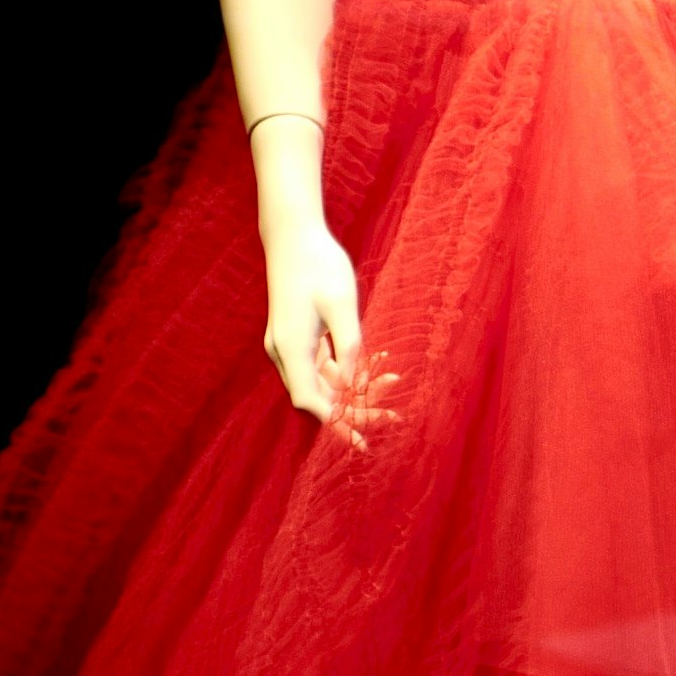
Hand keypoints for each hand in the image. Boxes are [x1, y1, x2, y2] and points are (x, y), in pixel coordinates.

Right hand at [264, 219, 379, 438]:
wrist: (293, 233)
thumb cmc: (320, 263)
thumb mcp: (342, 304)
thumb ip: (349, 346)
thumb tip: (353, 385)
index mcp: (290, 347)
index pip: (311, 400)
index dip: (337, 423)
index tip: (361, 441)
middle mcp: (283, 351)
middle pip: (317, 395)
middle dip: (353, 407)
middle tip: (390, 415)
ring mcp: (286, 343)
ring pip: (321, 379)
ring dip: (353, 385)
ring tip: (392, 381)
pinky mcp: (294, 334)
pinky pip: (320, 362)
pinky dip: (345, 367)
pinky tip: (375, 361)